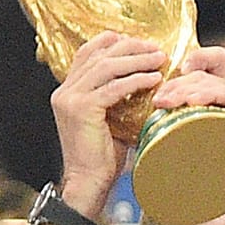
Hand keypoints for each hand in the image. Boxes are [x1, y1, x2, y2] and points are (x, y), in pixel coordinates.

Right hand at [49, 32, 165, 216]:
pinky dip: (136, 80)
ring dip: (136, 60)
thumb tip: (144, 79)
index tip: (138, 41)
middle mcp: (65, 91)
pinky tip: (154, 79)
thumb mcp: (109, 119)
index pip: (87, 53)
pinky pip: (114, 88)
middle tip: (155, 48)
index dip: (112, 42)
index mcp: (67, 91)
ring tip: (159, 59)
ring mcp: (70, 99)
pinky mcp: (81, 110)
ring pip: (107, 67)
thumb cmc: (102, 157)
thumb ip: (117, 98)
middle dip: (130, 48)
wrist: (88, 183)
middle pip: (99, 55)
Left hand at [157, 46, 224, 191]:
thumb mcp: (203, 146)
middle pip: (202, 73)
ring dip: (185, 89)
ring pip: (211, 81)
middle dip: (176, 83)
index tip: (162, 84)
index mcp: (222, 95)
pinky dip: (208, 94)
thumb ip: (183, 134)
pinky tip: (192, 101)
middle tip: (158, 100)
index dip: (183, 66)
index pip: (204, 65)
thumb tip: (147, 135)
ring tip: (167, 102)